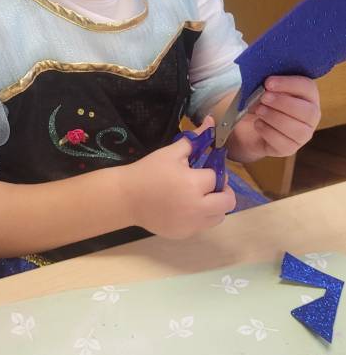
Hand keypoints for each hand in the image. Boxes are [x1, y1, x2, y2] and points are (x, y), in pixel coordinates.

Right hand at [120, 117, 235, 239]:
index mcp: (193, 183)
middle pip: (227, 201)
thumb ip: (195, 139)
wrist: (126, 197)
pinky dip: (201, 217)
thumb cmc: (148, 171)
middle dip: (223, 190)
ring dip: (215, 206)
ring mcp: (191, 224)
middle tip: (210, 185)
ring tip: (200, 197)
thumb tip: (212, 121)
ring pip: (219, 217)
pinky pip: (203, 226)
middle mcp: (196, 207)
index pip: (217, 177)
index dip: (211, 171)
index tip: (202, 169)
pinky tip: (186, 208)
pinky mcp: (184, 234)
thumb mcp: (170, 152)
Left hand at [242, 75, 320, 158]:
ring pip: (298, 130)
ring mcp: (303, 134)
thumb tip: (264, 85)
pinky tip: (258, 124)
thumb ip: (268, 85)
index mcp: (308, 94)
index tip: (268, 82)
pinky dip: (268, 132)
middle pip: (308, 111)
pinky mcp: (290, 148)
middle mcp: (311, 115)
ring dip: (275, 118)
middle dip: (283, 103)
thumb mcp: (263, 89)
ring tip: (259, 110)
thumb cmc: (261, 101)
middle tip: (264, 97)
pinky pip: (284, 143)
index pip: (307, 87)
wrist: (249, 126)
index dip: (288, 84)